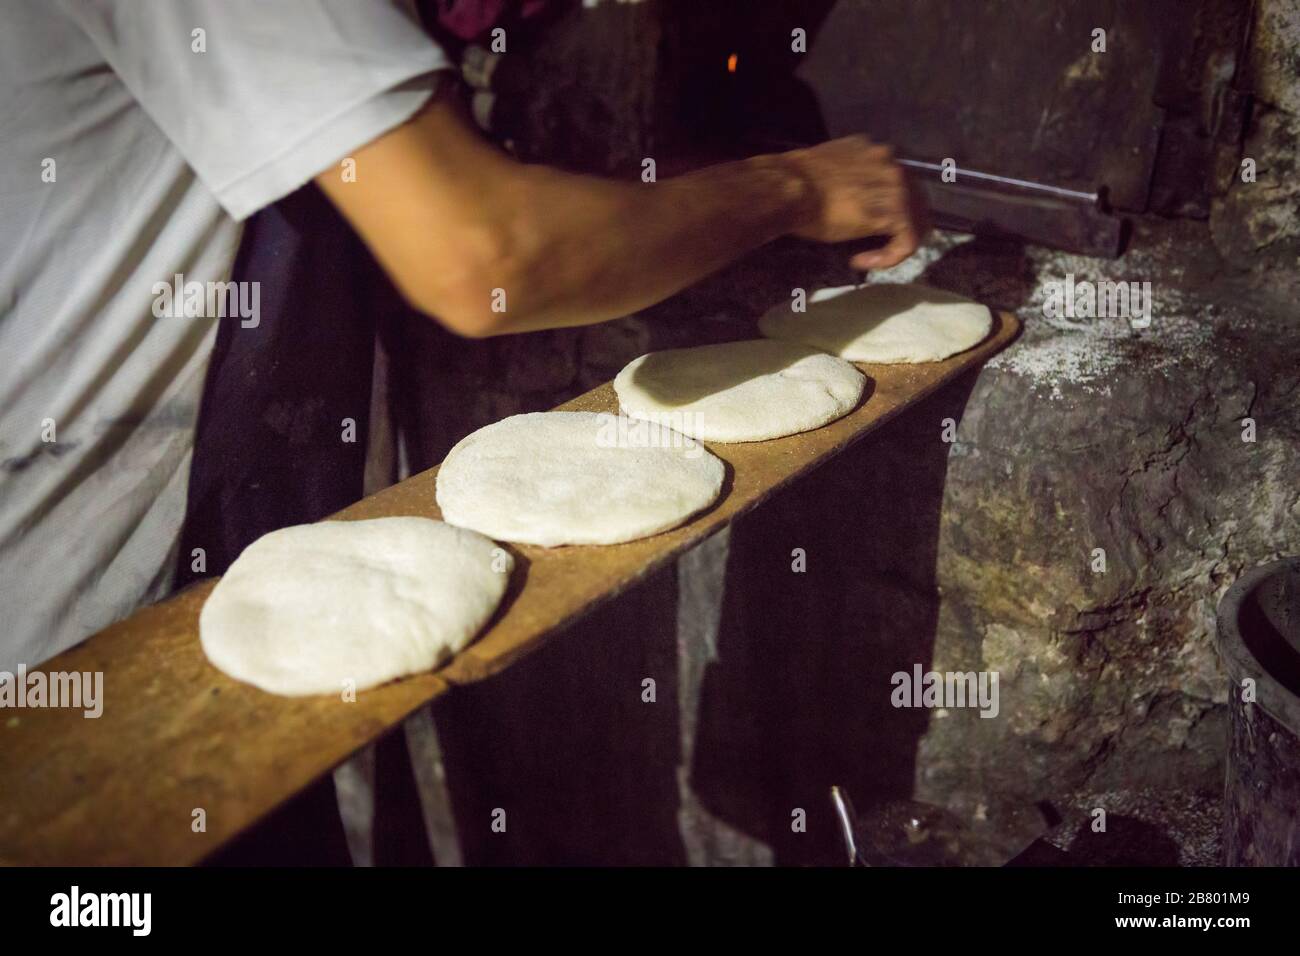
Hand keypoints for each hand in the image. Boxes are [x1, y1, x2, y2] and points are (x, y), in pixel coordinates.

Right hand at [781, 135, 924, 269]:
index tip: (860, 221)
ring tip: (868, 258)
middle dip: (898, 225)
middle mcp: (892, 164)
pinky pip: (907, 240)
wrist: (792, 190)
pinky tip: (863, 260)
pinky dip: (889, 257)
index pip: (897, 182)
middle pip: (914, 199)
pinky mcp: (895, 213)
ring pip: (915, 221)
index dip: (885, 206)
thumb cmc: (799, 184)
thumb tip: (848, 194)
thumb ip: (850, 178)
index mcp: (876, 153)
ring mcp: (896, 187)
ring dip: (892, 244)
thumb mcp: (830, 174)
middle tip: (877, 245)